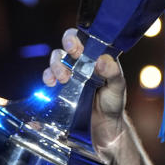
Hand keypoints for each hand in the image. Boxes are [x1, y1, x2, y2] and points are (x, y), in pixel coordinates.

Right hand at [43, 28, 127, 149]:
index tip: (75, 47)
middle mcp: (83, 62)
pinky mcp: (61, 86)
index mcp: (97, 56)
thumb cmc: (113, 103)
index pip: (85, 38)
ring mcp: (71, 73)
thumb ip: (113, 73)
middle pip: (68, 45)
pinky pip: (49, 75)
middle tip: (70, 57)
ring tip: (63, 78)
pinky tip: (51, 84)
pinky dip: (47, 76)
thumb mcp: (117, 88)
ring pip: (57, 59)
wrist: (104, 127)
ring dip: (56, 65)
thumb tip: (102, 61)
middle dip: (65, 48)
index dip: (77, 38)